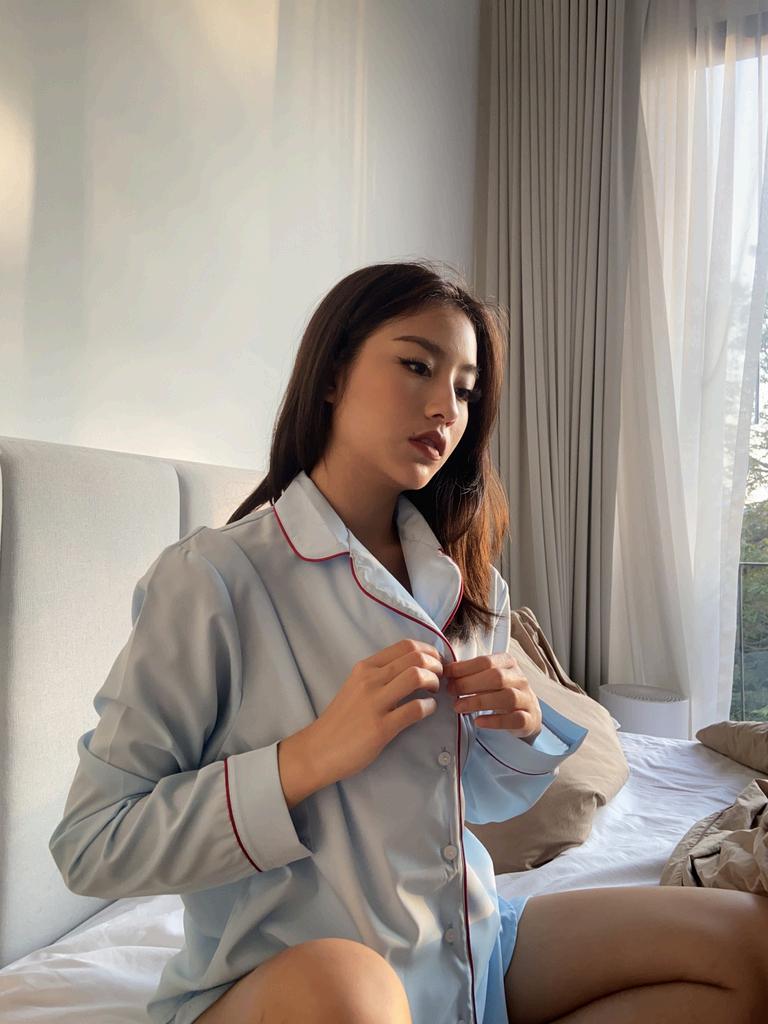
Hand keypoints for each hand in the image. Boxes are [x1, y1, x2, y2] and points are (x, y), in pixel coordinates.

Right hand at [311, 639, 443, 783]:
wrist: (319, 749)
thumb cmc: (342, 719)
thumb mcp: (356, 686)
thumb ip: (380, 675)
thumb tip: (414, 666)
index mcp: (365, 667)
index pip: (405, 645)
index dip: (429, 651)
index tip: (436, 662)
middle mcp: (370, 680)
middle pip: (415, 657)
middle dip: (437, 665)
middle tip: (440, 677)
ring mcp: (375, 703)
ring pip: (417, 677)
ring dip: (434, 682)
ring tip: (435, 691)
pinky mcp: (381, 727)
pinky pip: (415, 709)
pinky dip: (429, 707)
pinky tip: (428, 710)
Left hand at [444, 651, 541, 740]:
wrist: (527, 714)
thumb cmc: (501, 692)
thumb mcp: (489, 678)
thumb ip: (471, 673)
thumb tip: (446, 671)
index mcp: (508, 663)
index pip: (486, 661)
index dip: (464, 667)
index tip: (446, 674)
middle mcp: (520, 679)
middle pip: (497, 677)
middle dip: (469, 684)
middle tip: (450, 691)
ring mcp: (526, 699)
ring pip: (507, 697)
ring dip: (479, 701)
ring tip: (458, 707)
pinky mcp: (528, 719)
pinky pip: (514, 719)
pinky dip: (495, 721)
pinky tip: (478, 722)